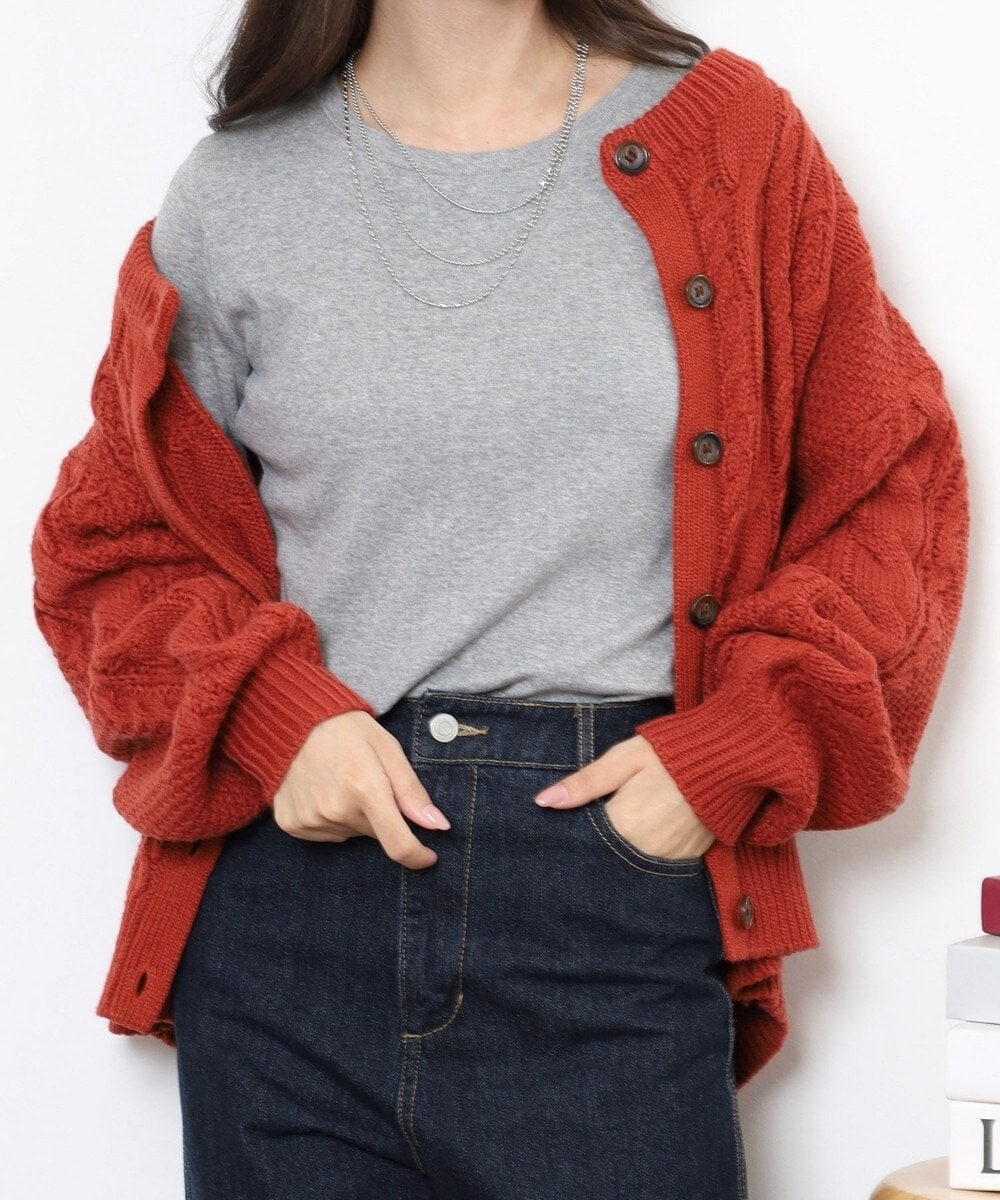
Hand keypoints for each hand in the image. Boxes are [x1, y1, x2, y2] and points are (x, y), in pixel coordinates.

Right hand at [272, 710, 449, 868]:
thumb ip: (412, 791)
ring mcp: (310, 819)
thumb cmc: (347, 731)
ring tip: (342, 782)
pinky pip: (326, 834)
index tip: (428, 855)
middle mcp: (336, 809)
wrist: (293, 721)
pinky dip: (332, 819)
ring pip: (351, 834)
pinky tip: (323, 792)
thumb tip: (439, 826)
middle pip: (376, 835)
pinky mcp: (292, 824)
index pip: (398, 844)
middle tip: (369, 783)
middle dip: (382, 816)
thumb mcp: (388, 750)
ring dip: (355, 817)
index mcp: (365, 788)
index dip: (418, 856)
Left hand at [533, 735, 714, 859]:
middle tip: (600, 822)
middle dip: (598, 845)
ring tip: (629, 822)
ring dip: (624, 849)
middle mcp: (647, 850)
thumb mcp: (623, 759)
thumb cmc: (669, 753)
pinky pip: (659, 862)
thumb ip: (584, 783)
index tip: (567, 828)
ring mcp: (671, 858)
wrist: (727, 758)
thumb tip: (542, 801)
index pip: (585, 844)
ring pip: (633, 863)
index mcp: (625, 825)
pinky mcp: (690, 857)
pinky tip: (648, 831)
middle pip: (608, 857)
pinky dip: (648, 851)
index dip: (575, 836)